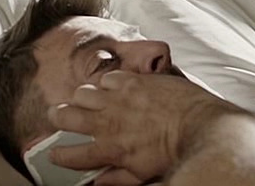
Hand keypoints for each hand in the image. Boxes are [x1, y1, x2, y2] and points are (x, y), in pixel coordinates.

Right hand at [47, 70, 240, 182]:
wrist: (199, 124)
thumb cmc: (174, 151)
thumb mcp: (143, 175)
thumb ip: (116, 178)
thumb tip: (98, 181)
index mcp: (109, 149)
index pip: (70, 154)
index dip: (57, 154)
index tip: (55, 152)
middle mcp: (108, 122)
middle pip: (65, 117)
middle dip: (58, 118)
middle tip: (60, 117)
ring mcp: (119, 98)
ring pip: (82, 93)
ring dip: (81, 98)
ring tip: (87, 101)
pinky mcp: (133, 81)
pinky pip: (107, 78)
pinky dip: (107, 83)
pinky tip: (113, 88)